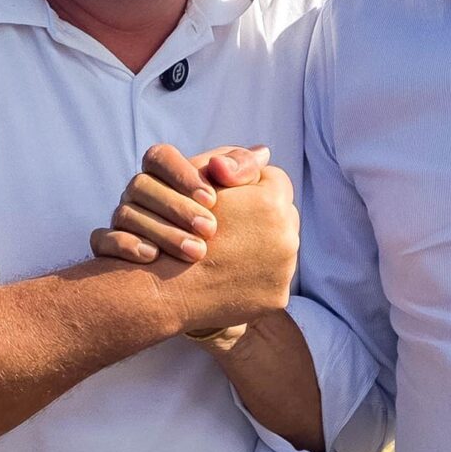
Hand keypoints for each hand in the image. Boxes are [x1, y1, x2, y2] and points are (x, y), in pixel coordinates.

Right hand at [91, 141, 271, 266]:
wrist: (207, 286)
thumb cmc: (230, 232)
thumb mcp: (242, 200)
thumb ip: (248, 174)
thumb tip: (262, 153)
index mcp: (163, 174)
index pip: (160, 157)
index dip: (184, 175)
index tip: (213, 198)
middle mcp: (137, 194)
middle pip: (141, 186)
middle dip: (179, 209)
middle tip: (211, 231)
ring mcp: (121, 220)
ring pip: (124, 213)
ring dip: (162, 232)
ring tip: (197, 253)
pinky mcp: (109, 247)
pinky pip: (102, 240)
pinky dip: (127, 247)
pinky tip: (153, 259)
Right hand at [143, 167, 300, 337]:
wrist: (163, 291)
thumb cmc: (172, 226)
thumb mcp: (199, 182)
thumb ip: (234, 164)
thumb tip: (264, 153)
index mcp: (271, 202)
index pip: (273, 180)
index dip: (248, 186)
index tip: (228, 197)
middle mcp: (287, 236)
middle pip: (283, 215)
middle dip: (259, 216)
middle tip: (229, 224)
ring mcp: (285, 270)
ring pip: (280, 247)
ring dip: (259, 246)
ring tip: (229, 251)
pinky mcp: (276, 298)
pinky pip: (273, 279)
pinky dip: (255, 276)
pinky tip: (230, 274)